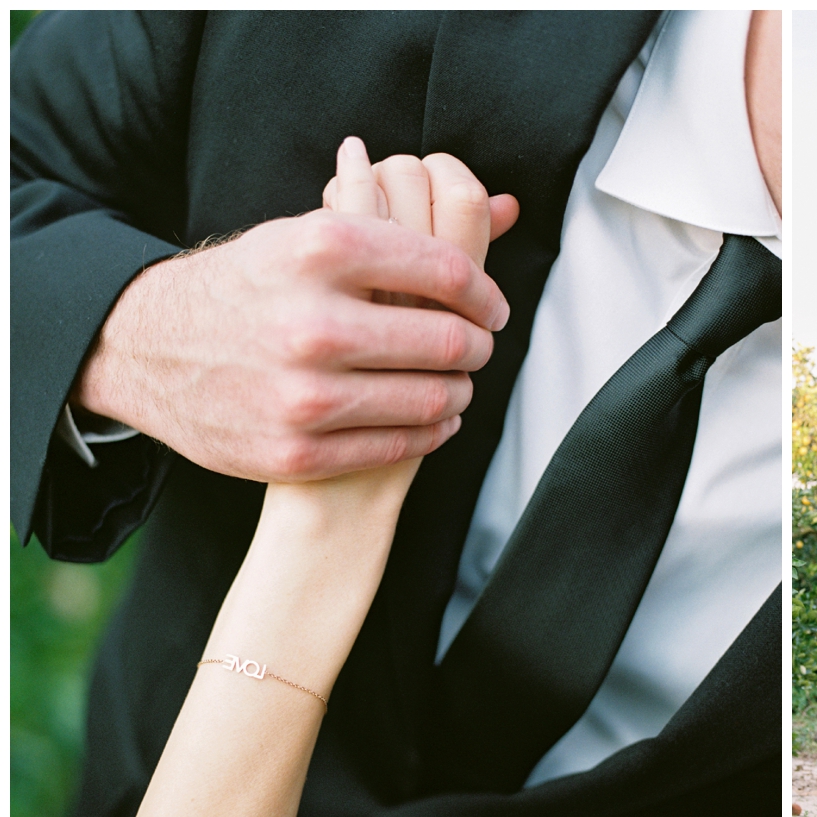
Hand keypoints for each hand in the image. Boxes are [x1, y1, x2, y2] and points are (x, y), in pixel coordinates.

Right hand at [73, 138, 517, 483]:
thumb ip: (410, 222)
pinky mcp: (295, 452)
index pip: (447, 272)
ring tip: (454, 381)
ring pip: (434, 399)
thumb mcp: (311, 232)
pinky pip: (399, 445)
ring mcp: (303, 394)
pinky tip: (430, 416)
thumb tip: (513, 209)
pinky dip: (430, 431)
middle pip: (450, 342)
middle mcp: (313, 322)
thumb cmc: (249, 284)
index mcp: (322, 248)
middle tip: (477, 347)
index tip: (491, 307)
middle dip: (478, 346)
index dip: (485, 294)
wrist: (147, 348)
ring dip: (459, 392)